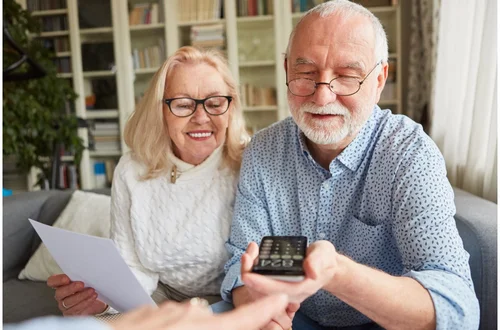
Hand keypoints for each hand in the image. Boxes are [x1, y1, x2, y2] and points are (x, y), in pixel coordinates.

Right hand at [47, 274, 106, 315]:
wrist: (98, 302)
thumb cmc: (89, 289)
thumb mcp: (85, 281)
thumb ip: (80, 276)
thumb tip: (85, 270)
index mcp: (61, 285)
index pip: (52, 281)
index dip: (57, 280)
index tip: (66, 278)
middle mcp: (61, 296)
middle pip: (59, 293)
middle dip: (71, 288)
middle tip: (82, 284)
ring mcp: (64, 306)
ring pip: (68, 302)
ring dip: (81, 295)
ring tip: (91, 291)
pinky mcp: (71, 314)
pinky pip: (76, 309)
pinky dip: (86, 302)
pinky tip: (93, 297)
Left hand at [109, 294, 289, 329]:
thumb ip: (217, 327)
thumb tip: (219, 322)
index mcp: (204, 329)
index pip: (243, 319)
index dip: (263, 310)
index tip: (280, 298)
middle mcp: (189, 315)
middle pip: (212, 324)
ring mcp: (167, 311)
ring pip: (185, 323)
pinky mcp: (147, 312)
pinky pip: (164, 321)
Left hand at [241, 241, 338, 303]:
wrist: (326, 266)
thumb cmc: (324, 259)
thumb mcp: (324, 255)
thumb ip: (317, 262)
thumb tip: (311, 272)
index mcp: (300, 288)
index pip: (277, 290)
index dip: (261, 284)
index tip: (248, 275)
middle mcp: (289, 293)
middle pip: (262, 290)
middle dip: (250, 273)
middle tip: (246, 255)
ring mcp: (281, 289)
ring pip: (258, 286)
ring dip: (250, 269)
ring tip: (249, 251)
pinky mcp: (276, 283)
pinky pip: (259, 280)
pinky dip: (253, 268)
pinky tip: (252, 254)